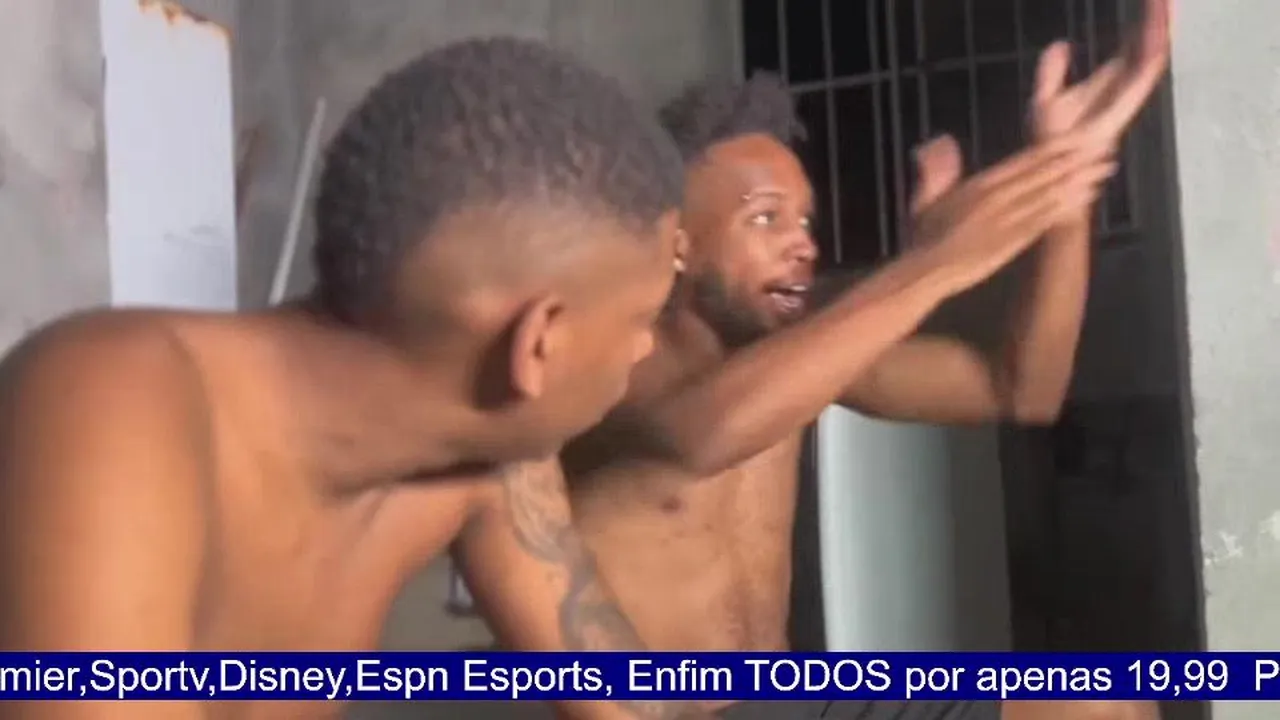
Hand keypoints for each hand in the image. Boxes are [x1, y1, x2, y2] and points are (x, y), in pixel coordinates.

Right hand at [901, 134, 1117, 294]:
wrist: (927, 271)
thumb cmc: (925, 239)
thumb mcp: (927, 199)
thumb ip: (938, 170)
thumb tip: (942, 141)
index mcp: (980, 184)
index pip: (1024, 160)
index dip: (1054, 146)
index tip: (1078, 135)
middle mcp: (999, 197)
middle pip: (1044, 173)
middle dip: (1077, 159)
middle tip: (1105, 147)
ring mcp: (1009, 220)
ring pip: (1051, 194)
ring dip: (1080, 180)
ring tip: (1105, 169)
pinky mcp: (1015, 241)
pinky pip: (1046, 220)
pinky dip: (1068, 207)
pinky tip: (1086, 198)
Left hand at [1029, 0, 1171, 143]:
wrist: (1050, 165)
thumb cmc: (1049, 140)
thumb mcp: (1045, 98)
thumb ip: (1052, 71)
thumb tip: (1062, 43)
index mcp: (1108, 82)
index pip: (1133, 47)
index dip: (1144, 25)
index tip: (1153, 2)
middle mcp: (1123, 88)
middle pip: (1148, 48)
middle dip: (1159, 23)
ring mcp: (1127, 97)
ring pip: (1151, 57)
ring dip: (1159, 32)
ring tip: (1165, 6)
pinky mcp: (1126, 105)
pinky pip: (1144, 74)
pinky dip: (1152, 53)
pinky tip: (1158, 34)